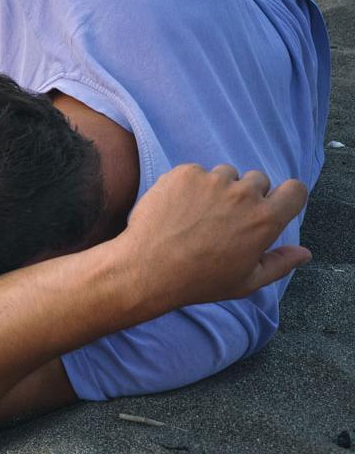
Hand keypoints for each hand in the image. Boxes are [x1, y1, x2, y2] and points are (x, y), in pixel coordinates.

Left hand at [120, 163, 309, 309]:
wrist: (148, 267)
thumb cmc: (199, 280)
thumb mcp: (246, 281)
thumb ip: (280, 263)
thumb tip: (304, 253)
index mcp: (265, 219)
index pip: (295, 190)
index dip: (285, 196)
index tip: (271, 205)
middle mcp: (243, 194)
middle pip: (258, 180)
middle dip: (247, 195)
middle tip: (224, 220)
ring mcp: (212, 180)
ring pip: (225, 174)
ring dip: (217, 188)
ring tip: (197, 216)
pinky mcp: (184, 173)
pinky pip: (195, 172)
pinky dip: (189, 186)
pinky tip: (177, 209)